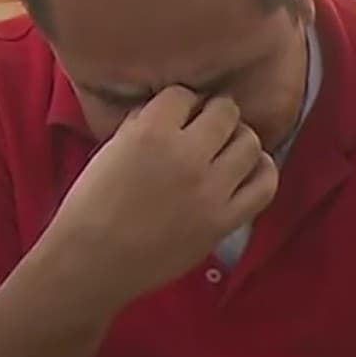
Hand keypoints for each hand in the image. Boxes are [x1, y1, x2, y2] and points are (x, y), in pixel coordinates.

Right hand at [42, 86, 277, 309]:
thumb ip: (143, 123)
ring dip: (239, 140)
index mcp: (151, 133)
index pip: (184, 94)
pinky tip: (251, 170)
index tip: (177, 115)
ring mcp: (211, 189)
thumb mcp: (111, 149)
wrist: (93, 262)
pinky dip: (262, 172)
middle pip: (225, 112)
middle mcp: (187, 155)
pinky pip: (264, 186)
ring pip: (249, 143)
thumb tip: (173, 112)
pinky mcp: (224, 220)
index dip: (181, 103)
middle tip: (207, 128)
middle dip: (215, 115)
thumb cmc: (91, 206)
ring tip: (228, 149)